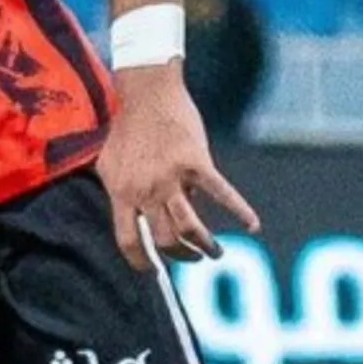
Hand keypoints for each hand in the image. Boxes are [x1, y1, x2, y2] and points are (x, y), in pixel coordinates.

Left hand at [97, 65, 259, 267]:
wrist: (146, 93)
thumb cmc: (127, 129)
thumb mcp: (110, 164)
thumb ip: (122, 193)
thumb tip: (143, 219)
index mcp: (121, 192)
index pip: (127, 240)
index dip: (141, 261)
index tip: (153, 270)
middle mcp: (145, 190)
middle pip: (165, 240)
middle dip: (181, 255)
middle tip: (192, 256)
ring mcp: (170, 177)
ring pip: (190, 227)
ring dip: (205, 246)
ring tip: (215, 252)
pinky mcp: (196, 162)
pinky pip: (221, 194)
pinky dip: (240, 210)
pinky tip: (252, 224)